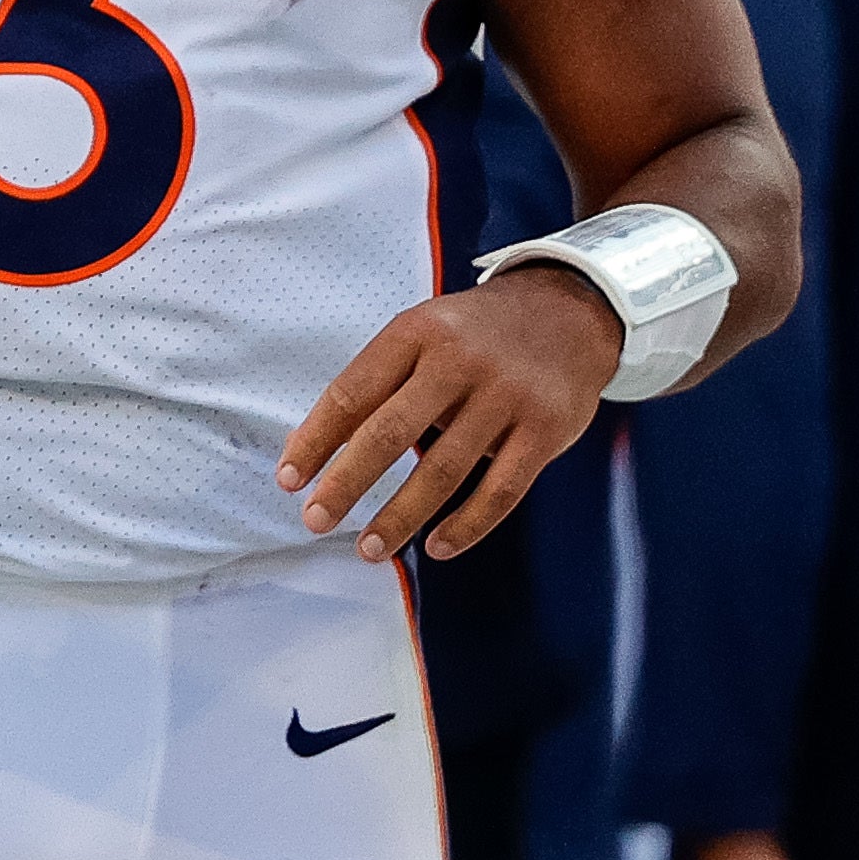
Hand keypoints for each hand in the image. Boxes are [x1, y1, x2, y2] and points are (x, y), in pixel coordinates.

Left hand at [281, 262, 620, 560]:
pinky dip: (466, 525)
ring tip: (369, 547)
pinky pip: (501, 489)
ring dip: (401, 516)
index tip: (289, 479)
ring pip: (444, 470)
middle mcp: (459, 360)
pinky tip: (437, 546)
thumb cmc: (476, 333)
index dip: (315, 439)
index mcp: (416, 332)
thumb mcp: (423, 332)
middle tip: (315, 520)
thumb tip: (315, 445)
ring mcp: (506, 395)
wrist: (570, 312)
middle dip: (346, 483)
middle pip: (390, 432)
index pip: (352, 392)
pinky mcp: (547, 428)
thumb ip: (378, 381)